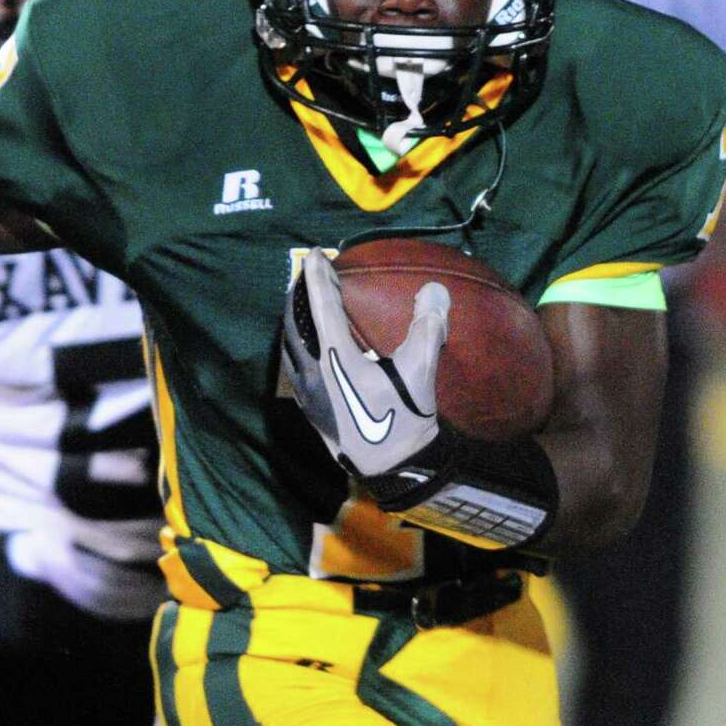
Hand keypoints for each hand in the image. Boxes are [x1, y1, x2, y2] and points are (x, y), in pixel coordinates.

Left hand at [283, 249, 450, 485]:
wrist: (393, 470)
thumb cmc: (404, 421)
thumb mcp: (419, 372)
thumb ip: (427, 327)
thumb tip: (434, 290)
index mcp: (336, 359)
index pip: (321, 307)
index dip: (317, 278)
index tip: (314, 255)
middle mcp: (313, 373)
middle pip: (295, 325)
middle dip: (300, 297)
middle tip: (309, 278)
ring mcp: (308, 394)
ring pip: (290, 348)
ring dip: (296, 323)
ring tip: (306, 309)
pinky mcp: (310, 410)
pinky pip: (295, 367)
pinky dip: (299, 347)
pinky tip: (310, 349)